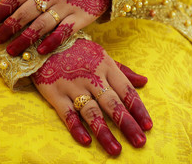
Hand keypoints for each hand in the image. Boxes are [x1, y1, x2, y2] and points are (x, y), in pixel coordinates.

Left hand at [0, 0, 110, 55]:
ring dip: (25, 39)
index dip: (1, 10)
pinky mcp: (80, 17)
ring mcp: (66, 6)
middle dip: (9, 28)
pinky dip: (52, 41)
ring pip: (41, 25)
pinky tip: (40, 51)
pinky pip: (64, 31)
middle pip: (25, 13)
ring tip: (12, 51)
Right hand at [31, 39, 151, 155]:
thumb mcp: (101, 55)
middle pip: (112, 103)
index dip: (137, 108)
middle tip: (140, 142)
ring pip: (91, 111)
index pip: (125, 90)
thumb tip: (144, 82)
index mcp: (105, 66)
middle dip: (127, 124)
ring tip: (116, 150)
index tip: (148, 125)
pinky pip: (67, 113)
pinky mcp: (55, 92)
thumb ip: (122, 70)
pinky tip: (86, 141)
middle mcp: (92, 77)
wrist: (44, 41)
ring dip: (104, 131)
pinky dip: (76, 127)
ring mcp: (73, 85)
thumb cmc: (77, 50)